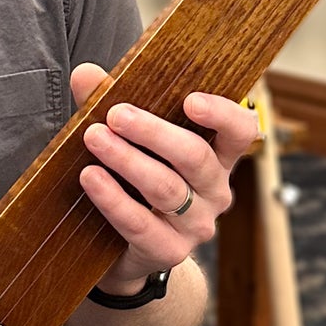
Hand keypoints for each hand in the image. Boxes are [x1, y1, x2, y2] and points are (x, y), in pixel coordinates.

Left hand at [70, 63, 259, 292]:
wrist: (123, 251)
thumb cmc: (132, 183)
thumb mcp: (127, 141)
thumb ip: (109, 105)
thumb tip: (85, 74)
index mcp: (216, 157)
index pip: (240, 131)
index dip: (222, 114)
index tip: (190, 100)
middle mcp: (214, 191)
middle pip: (195, 156)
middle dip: (154, 132)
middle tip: (116, 114)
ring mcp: (196, 225)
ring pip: (167, 188)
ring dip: (128, 160)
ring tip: (95, 139)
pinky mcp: (168, 250)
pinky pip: (141, 224)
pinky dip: (113, 199)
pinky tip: (91, 178)